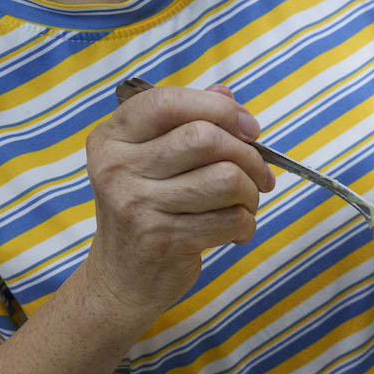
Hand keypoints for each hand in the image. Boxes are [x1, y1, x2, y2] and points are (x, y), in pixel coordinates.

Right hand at [83, 84, 274, 322]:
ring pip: (225, 180)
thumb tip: (227, 94)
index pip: (169, 103)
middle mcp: (117, 167)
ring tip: (245, 205)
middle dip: (248, 157)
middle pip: (206, 139)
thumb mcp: (150, 162)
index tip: (251, 129)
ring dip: (251, 194)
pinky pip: (230, 220)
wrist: (120, 279)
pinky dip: (246, 225)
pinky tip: (235, 231)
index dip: (220, 110)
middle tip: (260, 177)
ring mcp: (137, 205)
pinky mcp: (162, 240)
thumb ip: (185, 124)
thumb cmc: (145, 213)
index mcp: (113, 137)